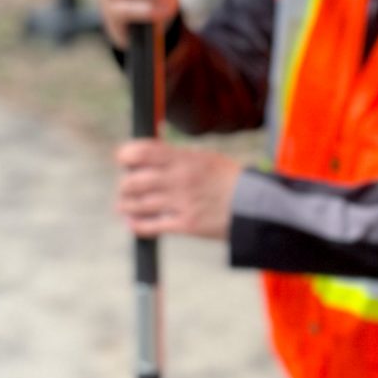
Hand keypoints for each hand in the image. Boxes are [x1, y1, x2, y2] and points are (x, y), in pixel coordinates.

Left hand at [116, 139, 243, 239]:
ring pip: (138, 204)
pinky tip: (133, 222)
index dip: (126, 155)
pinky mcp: (186, 225)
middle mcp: (180, 179)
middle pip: (134, 180)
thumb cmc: (228, 180)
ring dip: (126, 205)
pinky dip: (137, 225)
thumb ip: (176, 157)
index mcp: (184, 159)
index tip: (123, 160)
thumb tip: (147, 156)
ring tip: (124, 205)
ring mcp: (182, 203)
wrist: (254, 206)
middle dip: (124, 185)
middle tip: (125, 187)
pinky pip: (151, 226)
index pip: (143, 152)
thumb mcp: (205, 158)